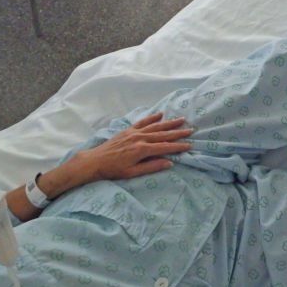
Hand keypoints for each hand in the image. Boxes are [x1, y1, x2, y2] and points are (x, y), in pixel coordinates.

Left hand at [65, 113, 192, 186]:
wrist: (95, 160)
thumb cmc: (114, 170)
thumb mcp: (132, 173)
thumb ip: (151, 167)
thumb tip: (169, 163)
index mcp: (142, 150)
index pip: (165, 147)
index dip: (178, 147)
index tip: (189, 145)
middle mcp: (140, 138)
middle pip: (163, 134)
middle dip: (178, 133)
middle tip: (191, 130)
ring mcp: (134, 132)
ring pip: (155, 126)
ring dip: (169, 123)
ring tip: (181, 119)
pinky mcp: (128, 130)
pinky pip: (143, 122)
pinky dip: (152, 117)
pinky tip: (160, 114)